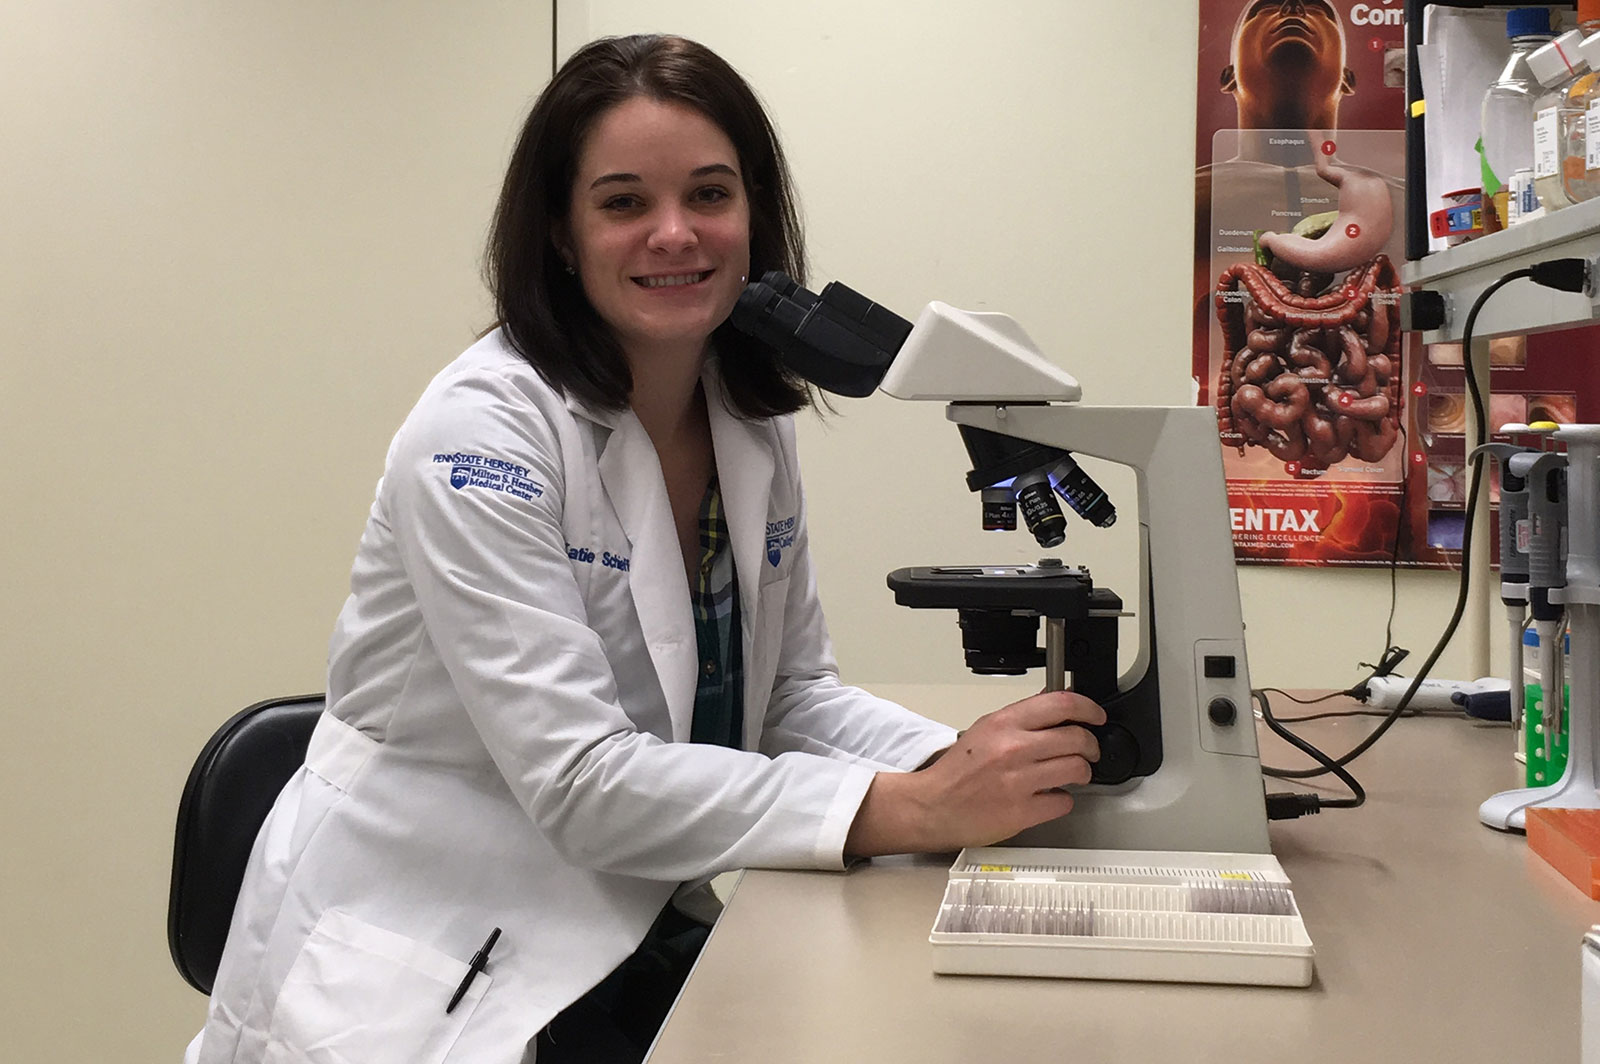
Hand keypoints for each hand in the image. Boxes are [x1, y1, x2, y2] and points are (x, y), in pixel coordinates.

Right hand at [844, 691, 1104, 856]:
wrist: (933, 806)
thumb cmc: (958, 771)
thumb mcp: (986, 729)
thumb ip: (1021, 718)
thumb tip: (1055, 705)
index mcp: (1004, 723)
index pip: (1061, 704)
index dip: (1088, 708)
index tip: (1096, 716)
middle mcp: (1013, 748)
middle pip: (1077, 738)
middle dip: (1091, 746)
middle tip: (1089, 751)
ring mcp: (1019, 781)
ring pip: (1077, 770)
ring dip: (1082, 773)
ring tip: (1072, 775)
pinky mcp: (1022, 812)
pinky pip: (1063, 802)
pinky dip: (1062, 800)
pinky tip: (1050, 797)